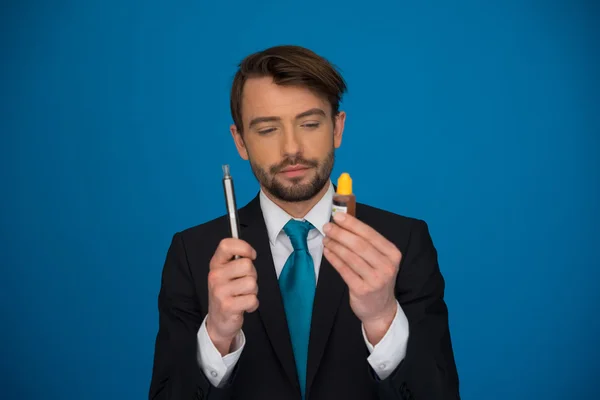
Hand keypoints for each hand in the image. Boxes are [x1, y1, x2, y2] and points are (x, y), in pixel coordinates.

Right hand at [206, 238, 258, 354]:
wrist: (218, 321)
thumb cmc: (228, 293)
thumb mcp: (226, 274)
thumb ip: (236, 261)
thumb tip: (250, 252)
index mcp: (215, 264)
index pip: (227, 245)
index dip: (244, 247)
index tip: (251, 255)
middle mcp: (215, 276)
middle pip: (247, 265)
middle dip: (252, 275)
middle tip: (244, 284)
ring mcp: (220, 291)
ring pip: (252, 283)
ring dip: (253, 291)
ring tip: (243, 295)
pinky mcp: (228, 306)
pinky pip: (252, 299)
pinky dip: (253, 304)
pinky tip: (244, 306)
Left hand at [323, 212, 401, 343]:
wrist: (381, 308)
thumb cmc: (377, 278)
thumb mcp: (380, 260)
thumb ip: (367, 243)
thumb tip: (344, 223)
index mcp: (393, 254)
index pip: (370, 234)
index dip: (352, 224)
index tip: (337, 216)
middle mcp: (387, 266)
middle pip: (359, 244)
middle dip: (341, 233)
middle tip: (327, 227)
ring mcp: (375, 279)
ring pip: (350, 257)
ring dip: (335, 245)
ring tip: (325, 239)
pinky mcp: (362, 290)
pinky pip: (344, 270)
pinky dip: (334, 259)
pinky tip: (327, 252)